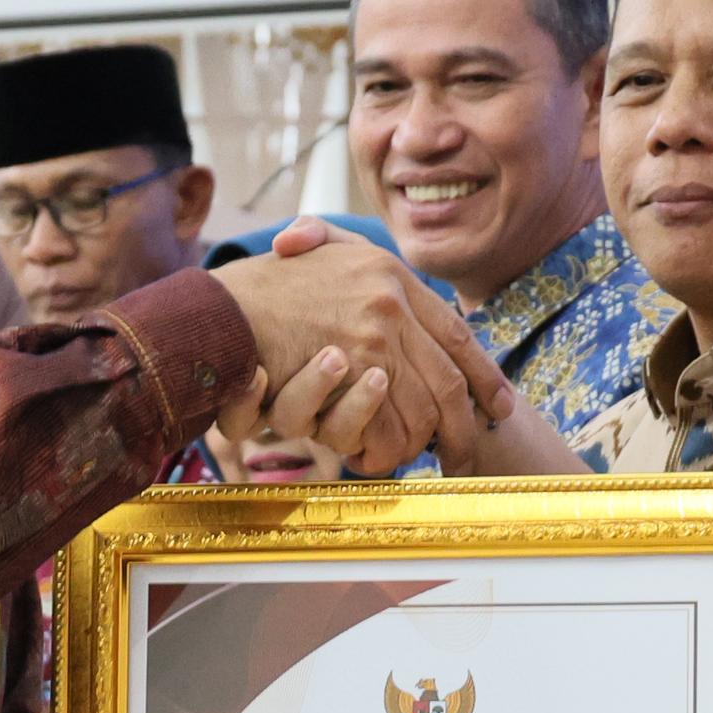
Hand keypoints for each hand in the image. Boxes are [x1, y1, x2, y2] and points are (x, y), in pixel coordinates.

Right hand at [206, 232, 511, 471]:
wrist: (210, 309)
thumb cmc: (260, 289)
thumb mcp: (315, 253)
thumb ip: (354, 262)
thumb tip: (403, 302)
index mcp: (388, 274)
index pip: (455, 332)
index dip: (483, 374)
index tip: (502, 406)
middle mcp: (386, 302)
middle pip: (447, 381)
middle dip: (463, 427)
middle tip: (469, 455)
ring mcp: (364, 338)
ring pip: (419, 411)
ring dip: (421, 444)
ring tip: (422, 459)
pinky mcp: (341, 373)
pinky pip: (381, 428)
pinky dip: (384, 449)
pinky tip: (381, 455)